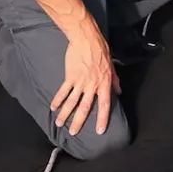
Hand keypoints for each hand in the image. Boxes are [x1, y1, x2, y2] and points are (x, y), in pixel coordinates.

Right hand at [50, 20, 120, 135]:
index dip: (102, 118)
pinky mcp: (70, 76)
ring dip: (65, 114)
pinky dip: (58, 100)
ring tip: (60, 124)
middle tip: (74, 133)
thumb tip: (119, 91)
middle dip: (79, 122)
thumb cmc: (100, 49)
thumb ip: (115, 80)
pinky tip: (53, 108)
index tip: (100, 131)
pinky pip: (63, 91)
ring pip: (72, 102)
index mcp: (104, 83)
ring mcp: (80, 81)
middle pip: (85, 107)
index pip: (104, 105)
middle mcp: (92, 85)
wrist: (86, 38)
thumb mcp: (111, 65)